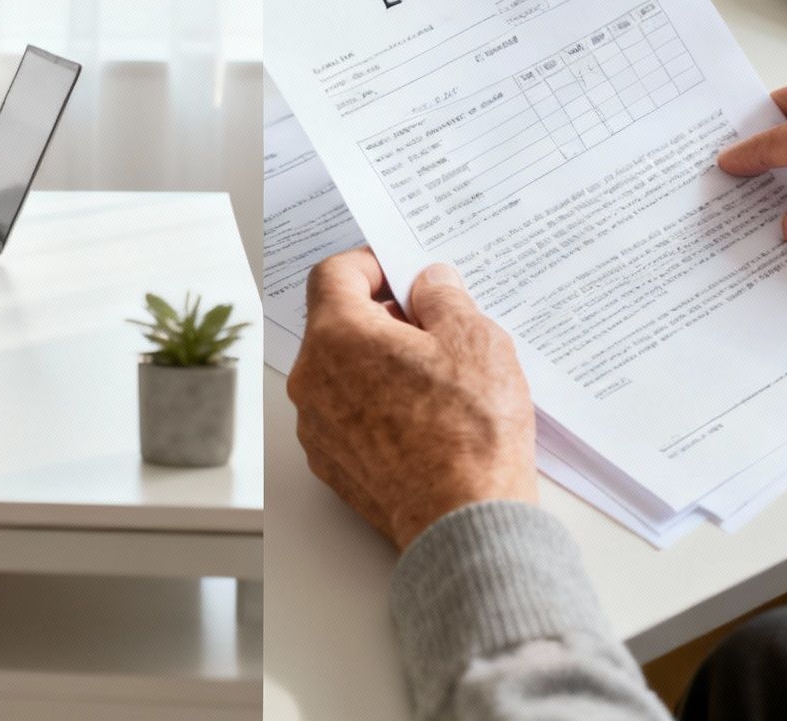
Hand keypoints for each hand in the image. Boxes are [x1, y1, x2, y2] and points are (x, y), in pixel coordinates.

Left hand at [287, 248, 537, 549]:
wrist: (464, 521)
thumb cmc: (469, 433)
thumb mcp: (474, 340)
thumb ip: (443, 297)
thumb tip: (430, 284)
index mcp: (337, 337)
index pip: (334, 274)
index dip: (371, 265)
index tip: (401, 273)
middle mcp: (312, 381)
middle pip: (335, 324)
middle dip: (381, 316)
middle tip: (432, 326)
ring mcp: (316, 427)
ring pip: (340, 373)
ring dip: (378, 363)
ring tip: (435, 378)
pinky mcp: (332, 465)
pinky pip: (346, 416)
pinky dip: (375, 406)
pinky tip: (423, 418)